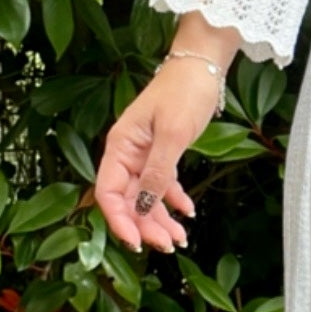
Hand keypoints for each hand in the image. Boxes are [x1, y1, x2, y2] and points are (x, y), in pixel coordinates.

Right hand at [95, 66, 217, 252]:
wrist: (201, 66)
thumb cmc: (184, 91)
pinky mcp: (161, 153)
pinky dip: (173, 201)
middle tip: (167, 245)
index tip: (137, 242)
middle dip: (146, 226)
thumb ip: (158, 171)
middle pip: (128, 200)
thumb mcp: (173, 133)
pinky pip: (162, 185)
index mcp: (120, 146)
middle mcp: (127, 153)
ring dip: (160, 220)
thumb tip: (143, 206)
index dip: (119, 220)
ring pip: (146, 197)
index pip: (108, 192)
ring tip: (179, 239)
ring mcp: (143, 154)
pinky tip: (188, 212)